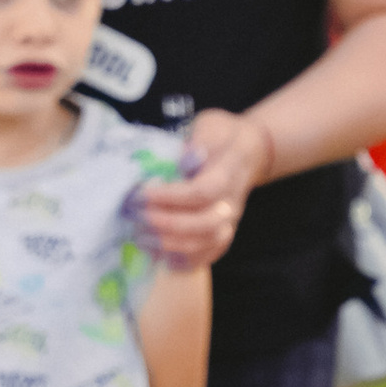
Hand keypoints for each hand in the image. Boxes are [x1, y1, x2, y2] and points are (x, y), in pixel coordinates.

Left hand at [139, 109, 273, 268]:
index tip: (141, 193)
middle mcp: (231, 202)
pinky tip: (160, 256)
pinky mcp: (223, 232)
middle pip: (205, 224)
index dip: (169, 197)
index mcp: (228, 173)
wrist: (250, 151)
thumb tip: (184, 160)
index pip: (201, 192)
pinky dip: (185, 261)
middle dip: (166, 223)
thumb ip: (200, 139)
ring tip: (140, 236)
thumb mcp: (211, 125)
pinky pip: (209, 255)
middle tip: (135, 216)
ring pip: (207, 243)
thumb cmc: (223, 136)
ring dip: (171, 244)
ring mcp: (230, 220)